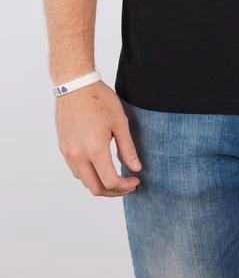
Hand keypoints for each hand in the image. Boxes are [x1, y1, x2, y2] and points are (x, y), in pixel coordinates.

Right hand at [55, 79, 141, 196]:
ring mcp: (68, 153)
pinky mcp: (63, 147)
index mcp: (94, 150)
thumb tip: (135, 168)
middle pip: (95, 188)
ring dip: (100, 184)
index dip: (125, 186)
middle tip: (127, 184)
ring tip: (115, 176)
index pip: (110, 181)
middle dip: (113, 191)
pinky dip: (88, 175)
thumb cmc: (99, 99)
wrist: (75, 85)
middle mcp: (78, 155)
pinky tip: (99, 166)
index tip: (135, 180)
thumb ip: (127, 148)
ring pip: (84, 181)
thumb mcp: (120, 122)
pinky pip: (75, 170)